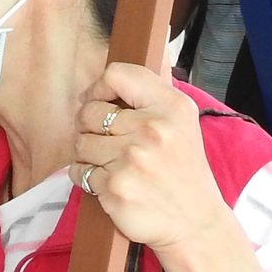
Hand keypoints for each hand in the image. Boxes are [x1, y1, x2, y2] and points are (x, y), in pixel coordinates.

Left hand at [67, 63, 234, 252]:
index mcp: (171, 107)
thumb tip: (148, 46)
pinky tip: (110, 183)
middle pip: (89, 111)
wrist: (194, 224)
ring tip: (115, 165)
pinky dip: (87, 178)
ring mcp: (132, 160)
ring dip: (89, 155)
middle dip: (92, 127)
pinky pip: (78, 171)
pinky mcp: (115, 188)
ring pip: (80, 142)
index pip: (117, 74)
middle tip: (112, 143)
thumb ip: (156, 89)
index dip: (99, 87)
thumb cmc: (182, 170)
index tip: (101, 101)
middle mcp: (153, 130)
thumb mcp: (182, 122)